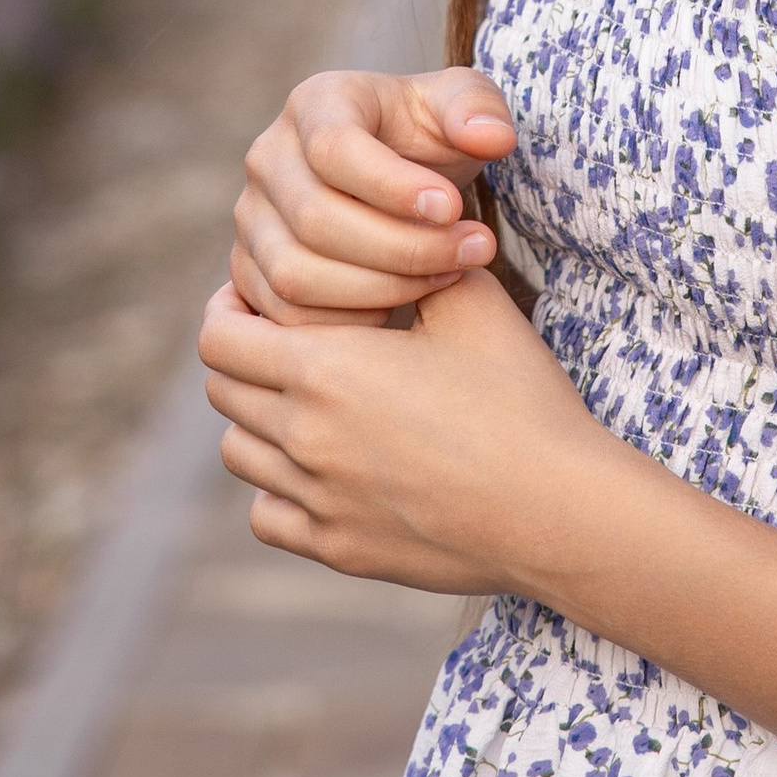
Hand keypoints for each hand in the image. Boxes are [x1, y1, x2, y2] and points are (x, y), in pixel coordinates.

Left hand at [201, 270, 609, 593]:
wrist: (557, 509)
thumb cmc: (518, 400)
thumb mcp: (472, 304)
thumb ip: (415, 260)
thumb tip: (400, 228)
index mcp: (323, 370)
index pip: (219, 337)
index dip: (228, 310)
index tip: (253, 300)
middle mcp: (303, 439)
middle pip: (222, 391)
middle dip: (243, 358)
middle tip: (282, 342)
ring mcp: (317, 500)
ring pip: (239, 454)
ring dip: (258, 421)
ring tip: (304, 401)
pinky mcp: (339, 549)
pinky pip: (267, 516)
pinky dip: (278, 489)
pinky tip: (321, 467)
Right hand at [232, 63, 516, 326]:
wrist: (400, 178)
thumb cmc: (430, 137)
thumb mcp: (463, 106)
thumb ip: (479, 108)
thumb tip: (491, 136)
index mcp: (314, 104)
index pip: (333, 148)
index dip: (393, 186)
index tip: (454, 208)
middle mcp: (268, 158)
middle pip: (314, 219)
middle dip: (403, 248)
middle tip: (473, 252)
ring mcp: (252, 219)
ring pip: (296, 275)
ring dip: (381, 290)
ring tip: (446, 279)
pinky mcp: (250, 271)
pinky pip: (287, 316)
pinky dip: (349, 323)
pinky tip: (404, 310)